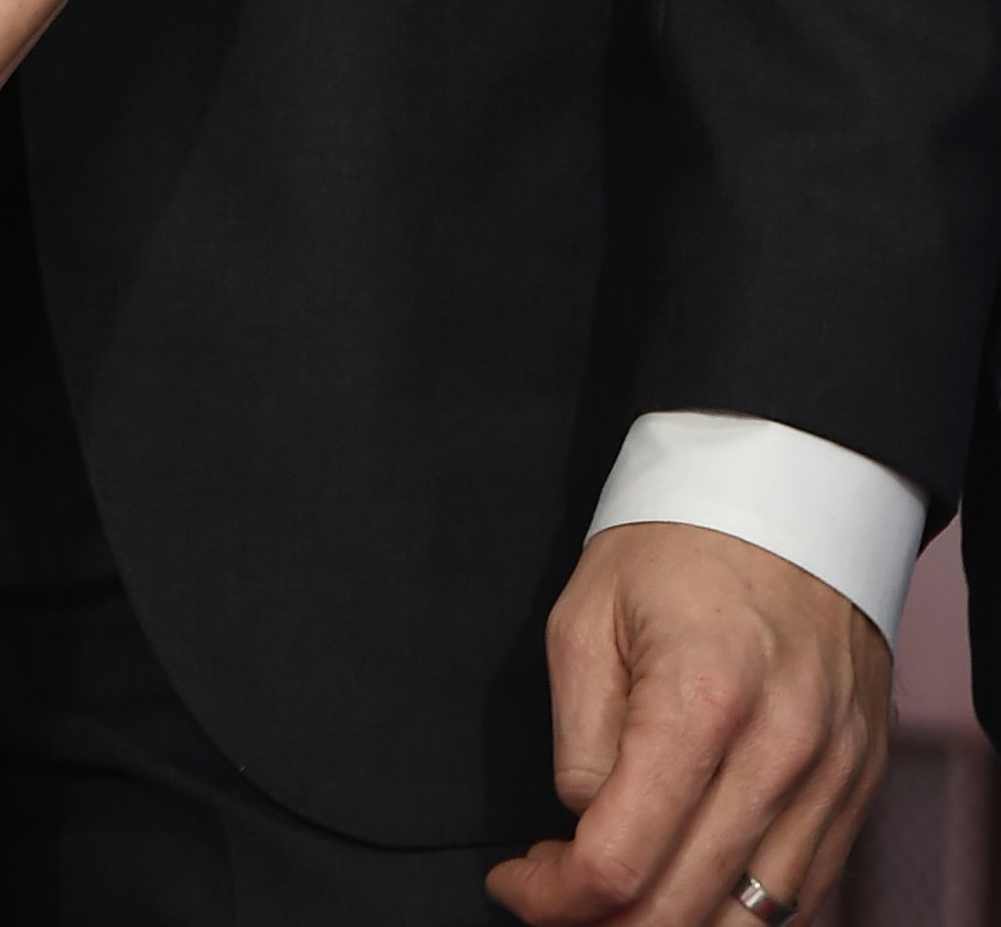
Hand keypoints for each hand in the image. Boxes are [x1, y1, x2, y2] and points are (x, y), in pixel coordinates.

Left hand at [487, 523, 889, 924]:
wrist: (790, 493)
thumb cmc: (680, 543)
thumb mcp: (585, 615)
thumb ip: (578, 739)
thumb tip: (584, 826)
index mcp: (699, 702)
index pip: (618, 862)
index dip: (552, 897)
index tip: (518, 881)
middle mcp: (778, 755)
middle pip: (681, 911)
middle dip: (600, 920)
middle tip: (560, 892)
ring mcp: (828, 779)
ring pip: (747, 924)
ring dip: (671, 924)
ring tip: (622, 889)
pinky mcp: (857, 789)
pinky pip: (799, 894)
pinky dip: (736, 908)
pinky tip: (690, 876)